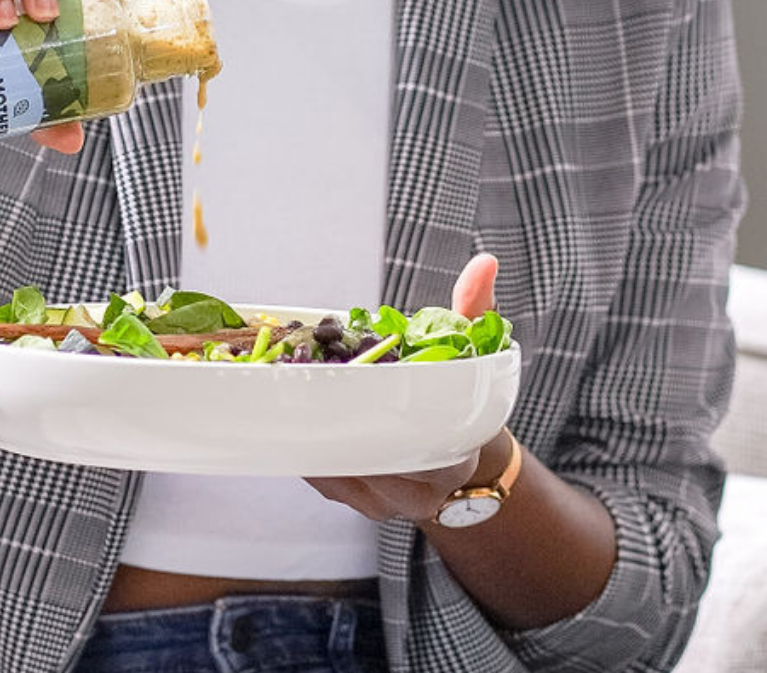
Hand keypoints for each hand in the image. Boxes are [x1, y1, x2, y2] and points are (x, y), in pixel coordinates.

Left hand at [305, 252, 503, 522]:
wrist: (465, 454)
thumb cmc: (467, 399)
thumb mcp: (478, 354)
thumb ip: (475, 309)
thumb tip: (484, 263)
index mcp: (450, 459)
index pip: (402, 442)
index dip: (366, 408)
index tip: (340, 376)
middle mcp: (415, 493)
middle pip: (356, 456)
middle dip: (323, 414)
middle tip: (294, 371)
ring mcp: (382, 503)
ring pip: (330, 468)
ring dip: (304, 427)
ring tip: (282, 383)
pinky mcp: (354, 500)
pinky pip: (319, 474)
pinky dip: (302, 440)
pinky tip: (288, 408)